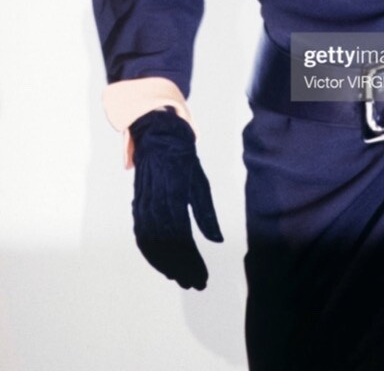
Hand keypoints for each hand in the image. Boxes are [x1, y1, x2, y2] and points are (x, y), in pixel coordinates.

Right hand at [130, 108, 222, 289]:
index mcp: (174, 192)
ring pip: (150, 241)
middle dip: (180, 267)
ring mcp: (143, 201)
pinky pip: (141, 232)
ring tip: (180, 277)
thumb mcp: (200, 178)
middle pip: (166, 243)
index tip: (201, 277)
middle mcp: (156, 199)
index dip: (191, 260)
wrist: (157, 129)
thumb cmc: (183, 153)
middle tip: (194, 283)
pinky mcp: (138, 201)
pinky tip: (160, 262)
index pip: (182, 236)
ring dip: (164, 263)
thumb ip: (206, 211)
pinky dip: (149, 251)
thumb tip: (217, 240)